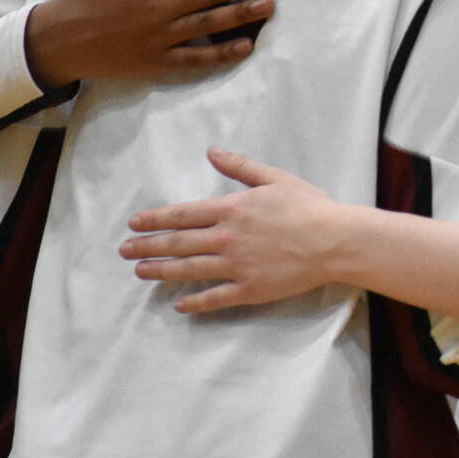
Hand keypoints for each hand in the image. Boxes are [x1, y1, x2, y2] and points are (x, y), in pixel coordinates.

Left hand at [121, 147, 341, 312]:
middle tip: (124, 250)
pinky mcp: (249, 289)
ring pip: (189, 269)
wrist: (335, 241)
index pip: (183, 214)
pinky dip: (194, 303)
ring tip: (140, 272)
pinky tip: (179, 306)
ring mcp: (236, 266)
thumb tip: (212, 151)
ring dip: (161, 271)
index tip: (133, 223)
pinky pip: (214, 297)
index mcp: (232, 209)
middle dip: (147, 246)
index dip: (155, 219)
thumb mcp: (275, 178)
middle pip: (178, 243)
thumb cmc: (308, 207)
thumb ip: (240, 167)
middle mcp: (227, 238)